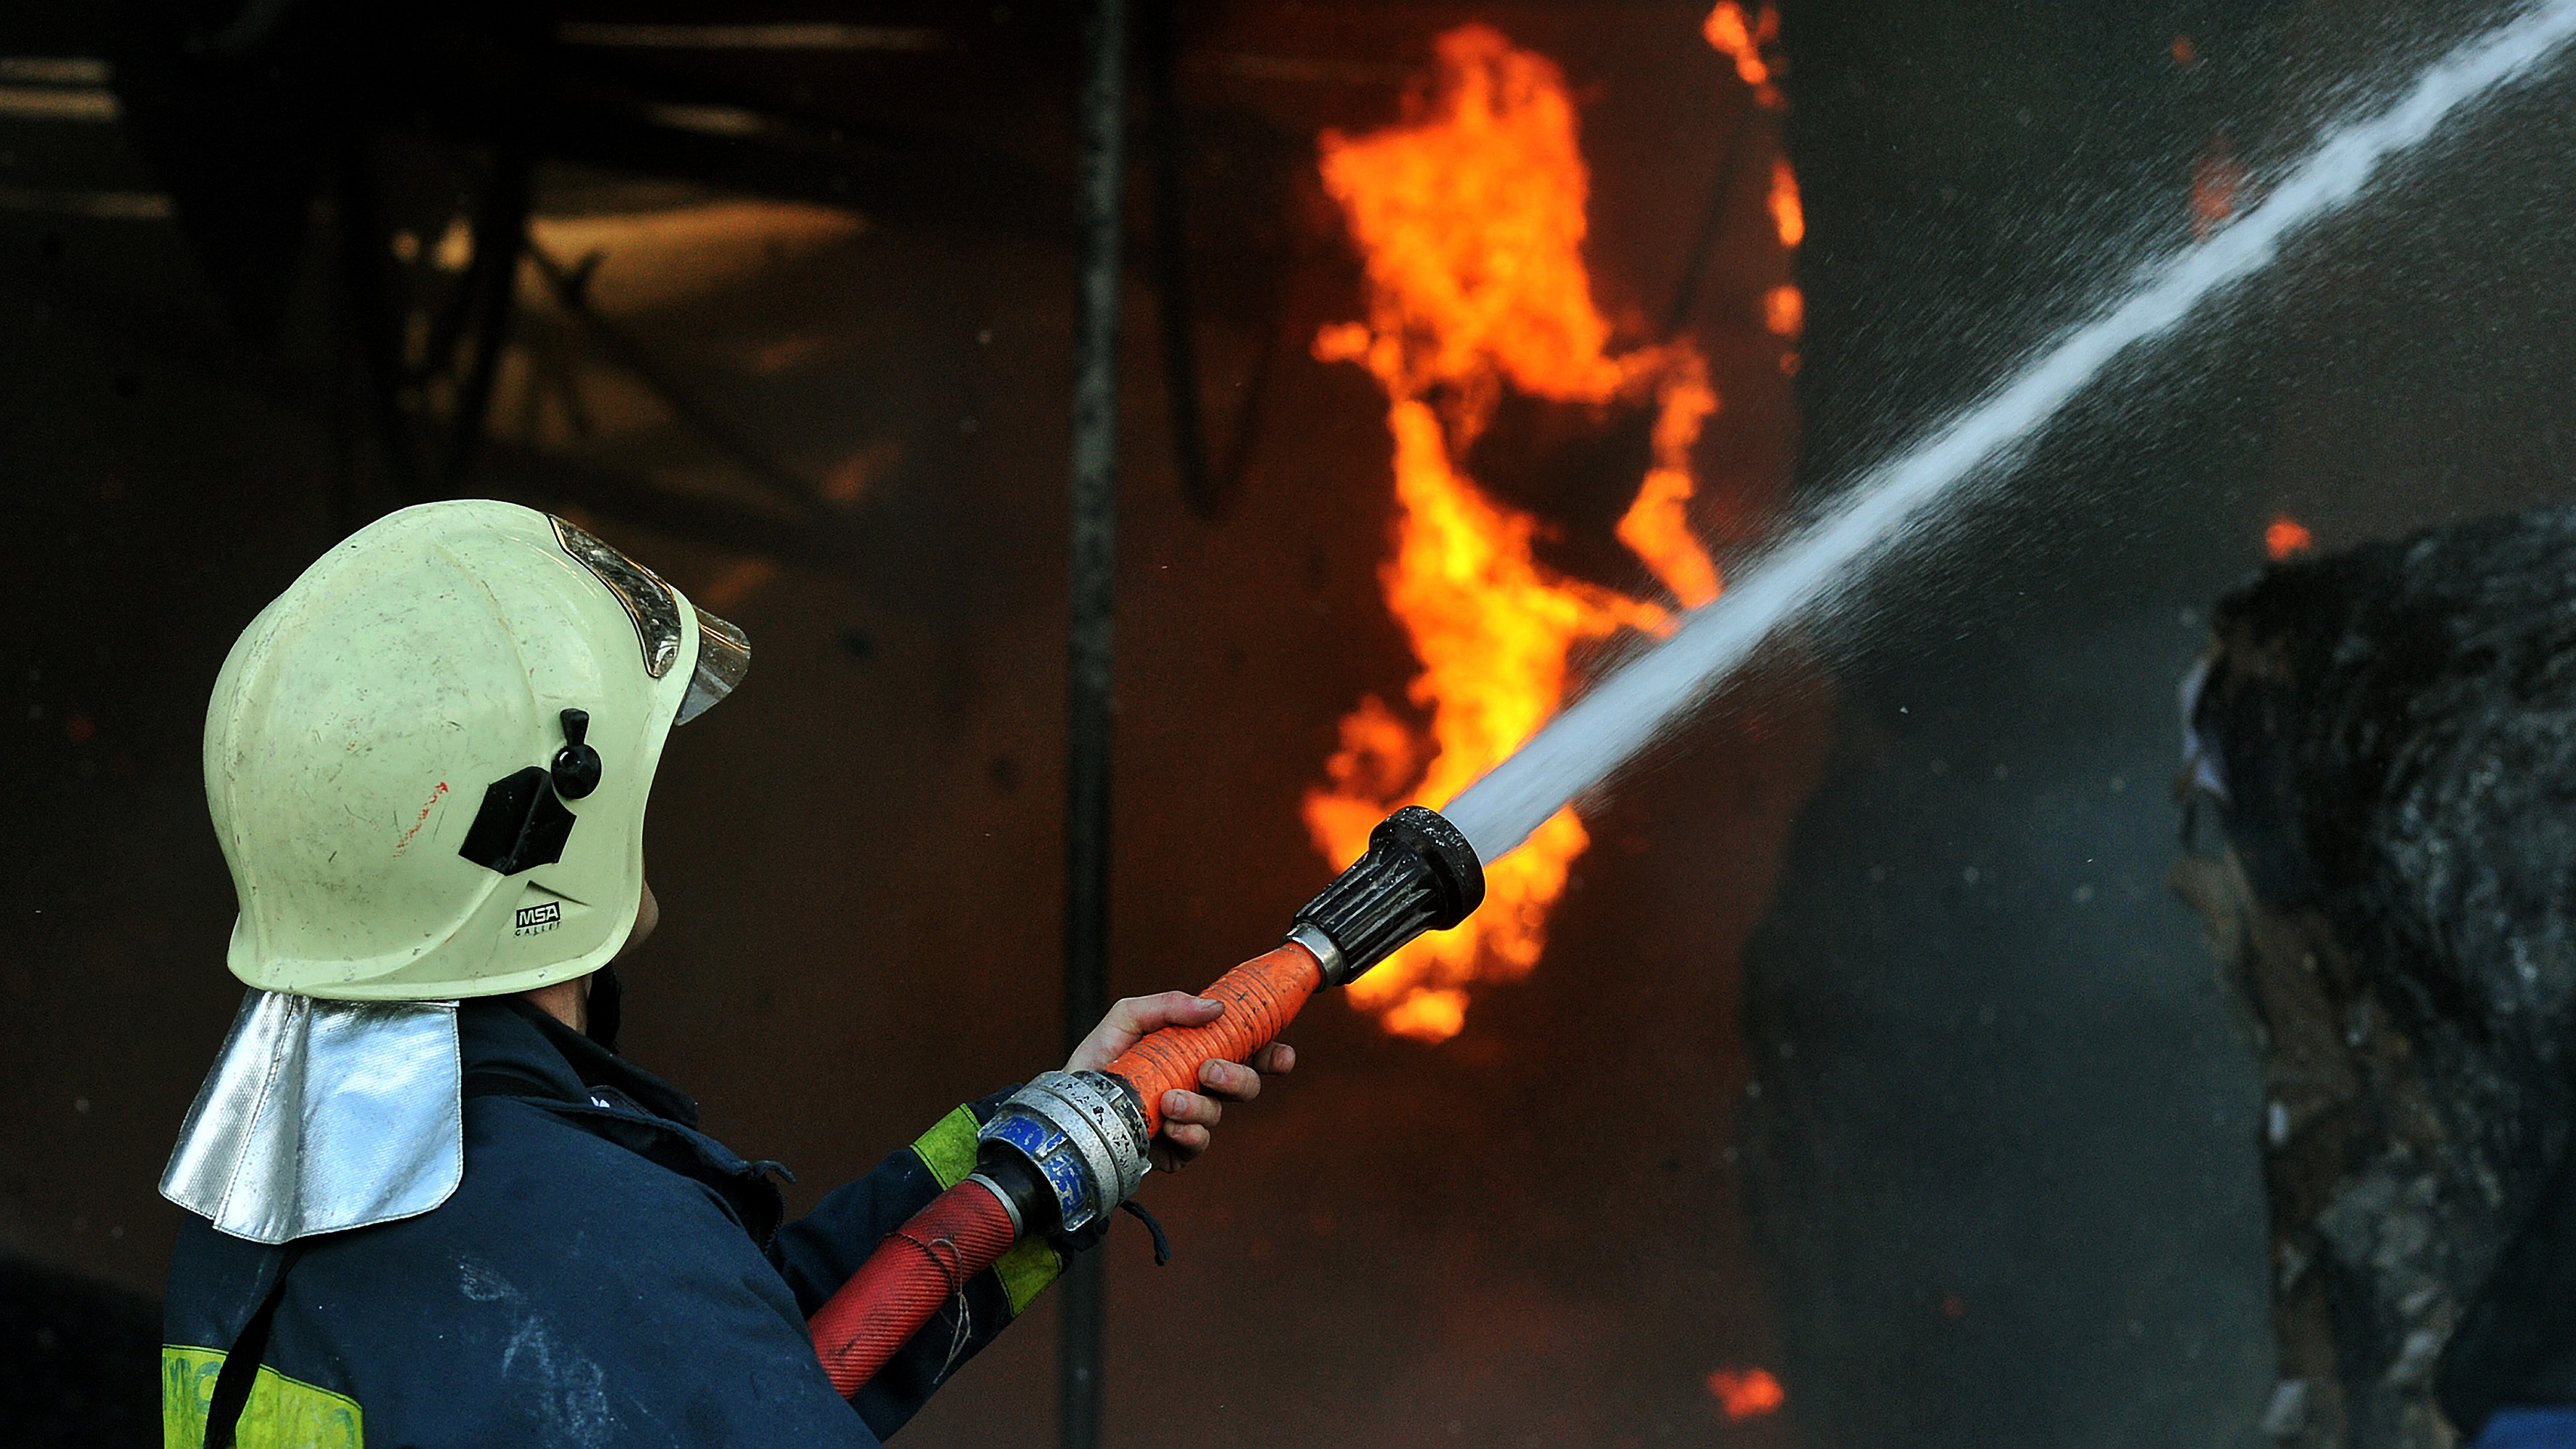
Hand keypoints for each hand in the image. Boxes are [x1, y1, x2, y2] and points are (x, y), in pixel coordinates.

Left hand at [1065, 993, 1295, 1171]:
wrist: (1067, 1103)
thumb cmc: (1099, 1058)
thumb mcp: (1127, 1017)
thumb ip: (1169, 1005)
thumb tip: (1215, 1008)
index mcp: (1197, 1053)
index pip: (1248, 1053)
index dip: (1272, 1055)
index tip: (1281, 1056)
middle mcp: (1199, 1087)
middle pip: (1245, 1086)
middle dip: (1238, 1078)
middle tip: (1209, 1071)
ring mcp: (1189, 1120)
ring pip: (1219, 1116)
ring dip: (1200, 1107)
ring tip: (1169, 1100)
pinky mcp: (1174, 1151)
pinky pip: (1197, 1145)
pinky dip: (1189, 1134)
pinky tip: (1170, 1126)